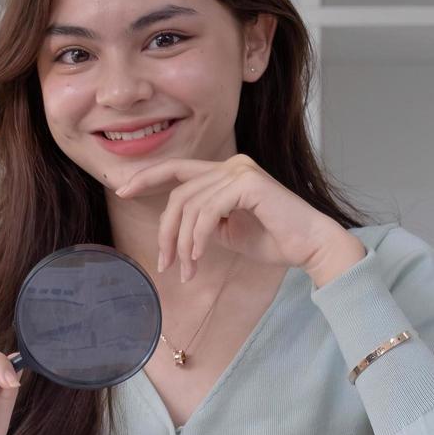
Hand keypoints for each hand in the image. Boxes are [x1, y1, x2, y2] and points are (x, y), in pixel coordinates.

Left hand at [112, 154, 361, 284]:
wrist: (311, 247)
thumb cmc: (274, 240)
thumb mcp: (228, 231)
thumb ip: (203, 222)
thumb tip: (177, 231)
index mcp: (225, 171)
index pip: (178, 170)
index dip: (147, 177)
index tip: (122, 190)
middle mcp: (231, 165)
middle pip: (178, 193)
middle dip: (165, 231)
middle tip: (164, 263)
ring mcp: (240, 171)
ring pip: (189, 206)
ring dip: (182, 243)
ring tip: (186, 269)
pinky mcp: (248, 183)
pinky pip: (207, 211)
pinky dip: (197, 237)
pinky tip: (197, 258)